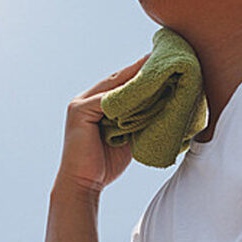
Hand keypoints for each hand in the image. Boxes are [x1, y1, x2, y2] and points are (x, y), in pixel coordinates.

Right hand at [56, 54, 149, 195]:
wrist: (83, 185)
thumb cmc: (105, 165)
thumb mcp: (125, 136)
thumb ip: (136, 120)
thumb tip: (162, 107)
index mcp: (94, 105)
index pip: (120, 84)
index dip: (140, 73)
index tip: (160, 63)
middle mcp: (85, 100)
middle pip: (117, 79)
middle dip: (140, 68)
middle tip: (162, 56)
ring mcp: (80, 104)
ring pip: (113, 86)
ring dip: (135, 77)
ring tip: (157, 67)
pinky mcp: (80, 112)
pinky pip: (107, 100)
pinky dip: (125, 94)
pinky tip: (144, 88)